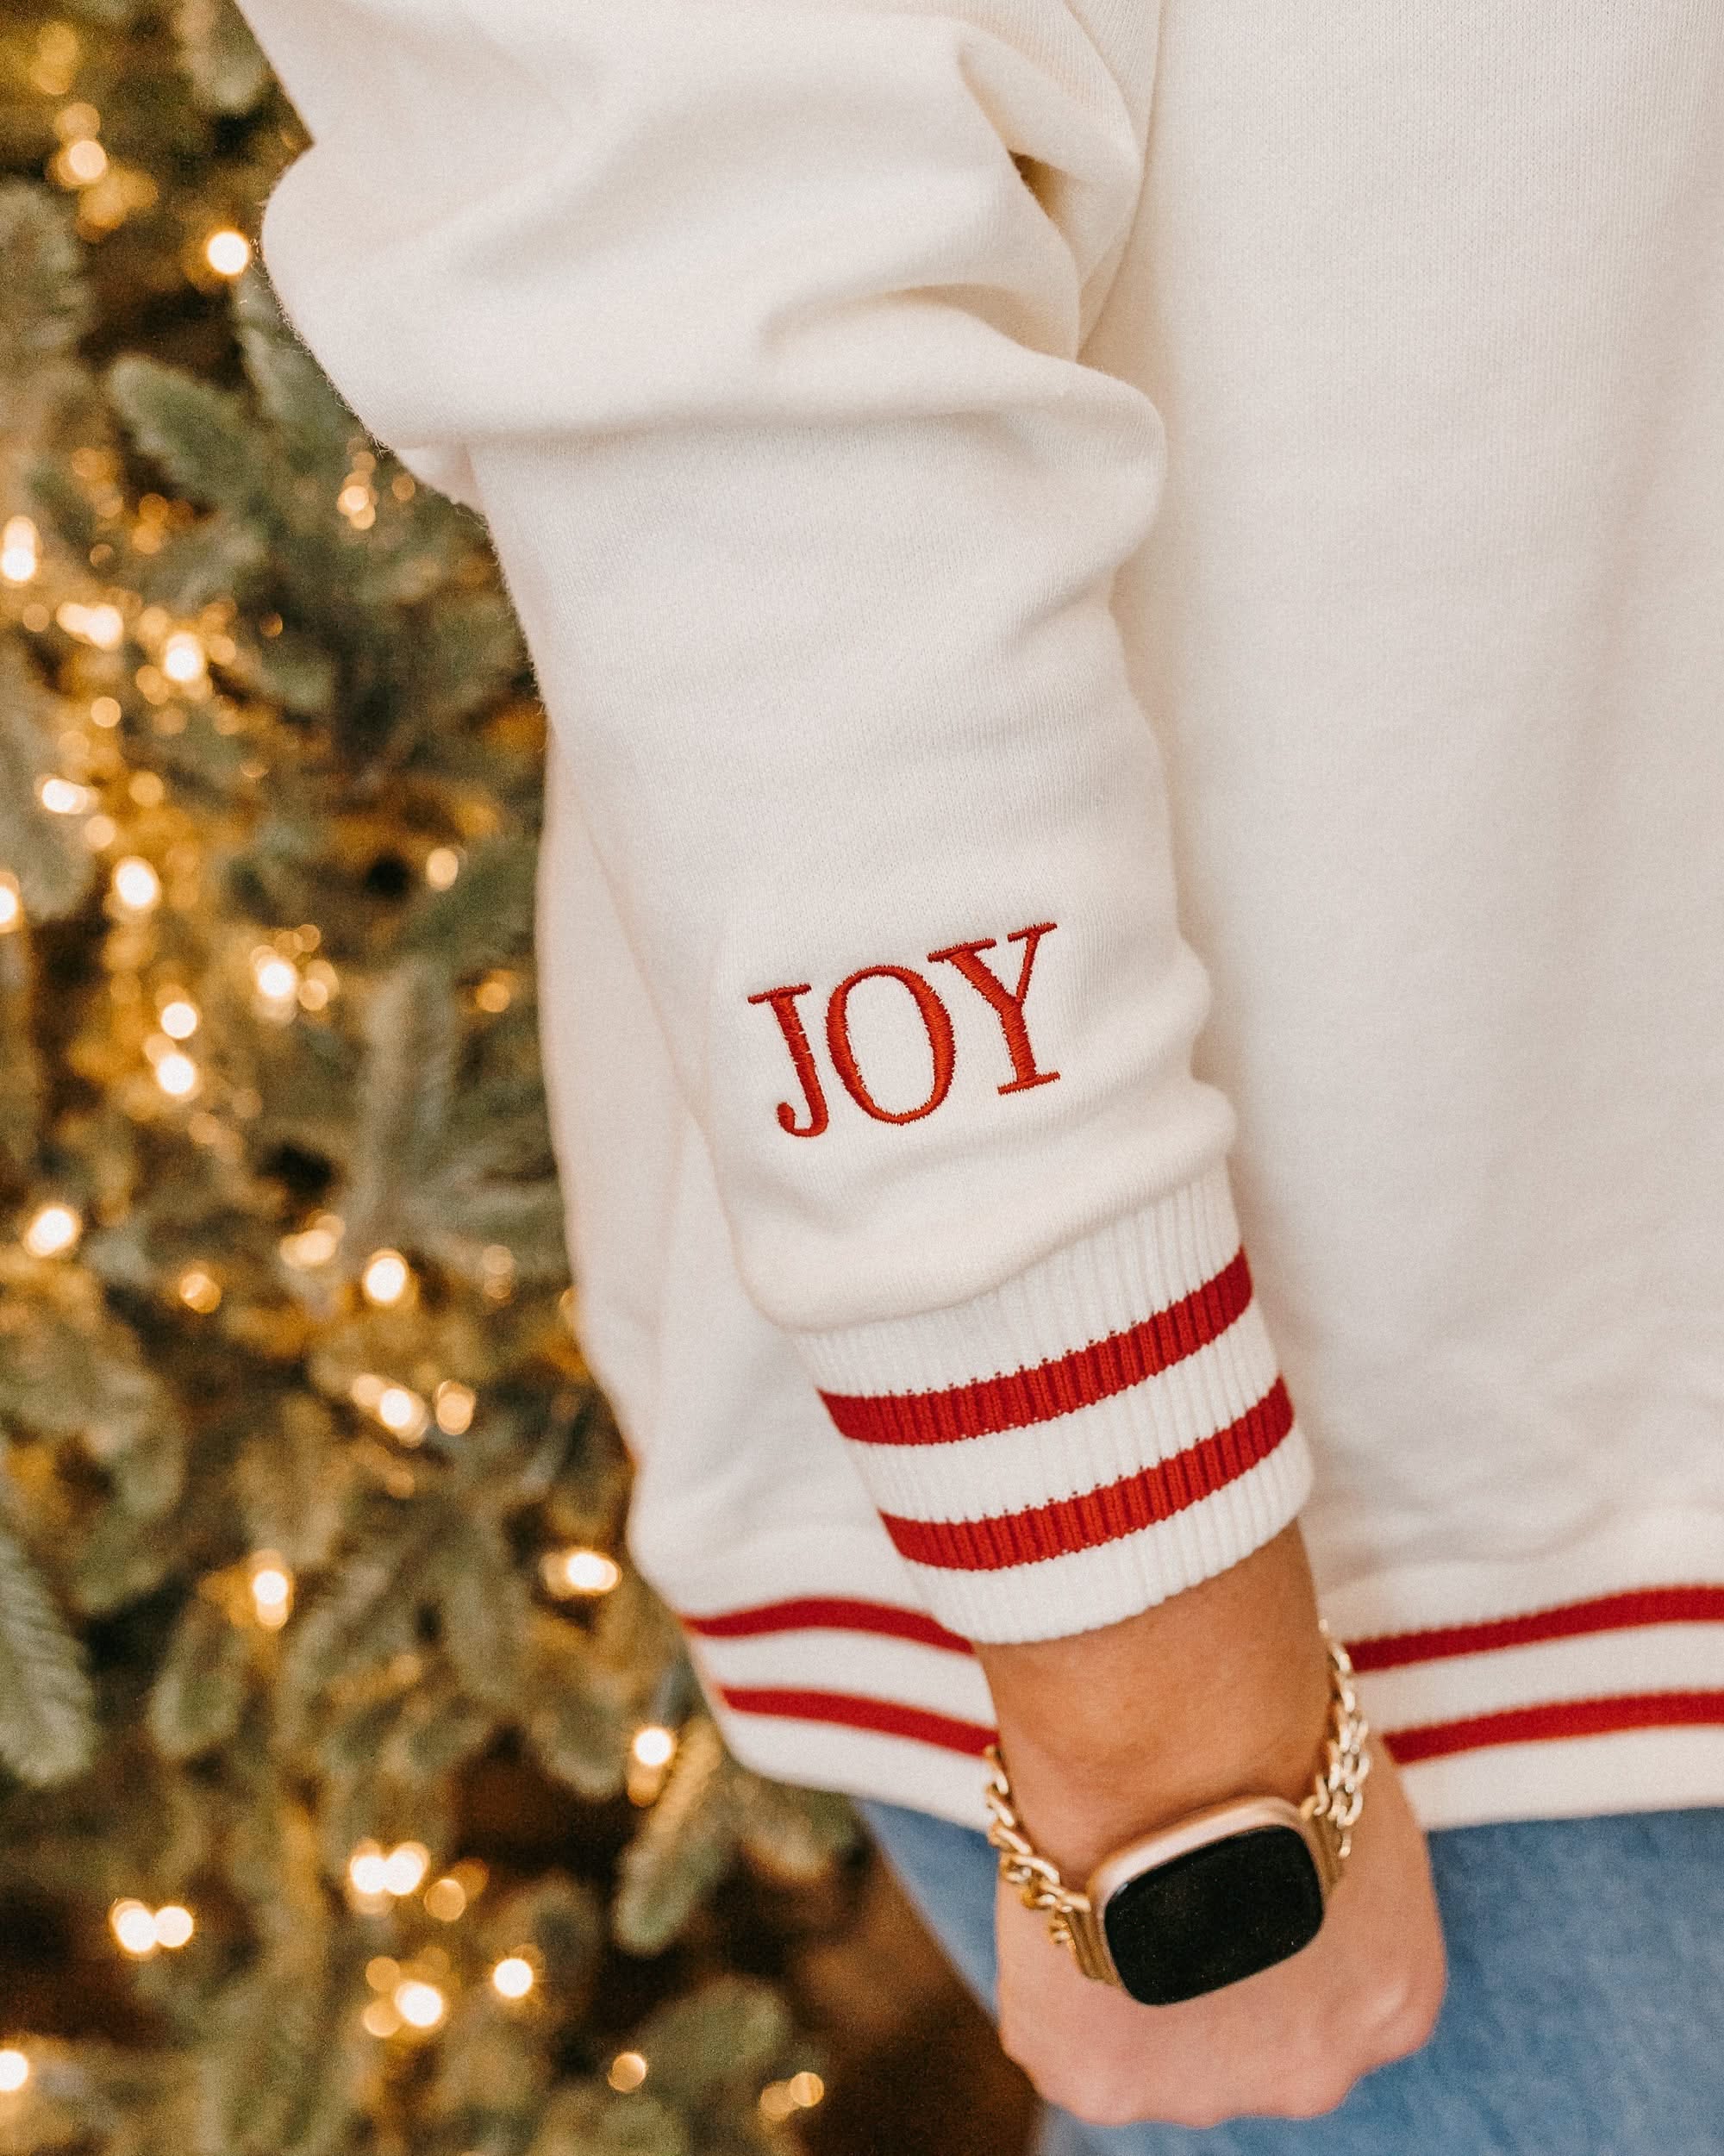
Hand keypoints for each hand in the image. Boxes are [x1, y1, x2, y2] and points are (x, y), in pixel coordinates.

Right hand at [970, 1524, 1444, 2128]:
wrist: (1186, 1744)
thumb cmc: (1274, 1730)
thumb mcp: (1350, 1795)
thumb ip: (1328, 1855)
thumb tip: (1290, 1819)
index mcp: (1394, 2002)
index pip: (1331, 1982)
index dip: (1269, 1911)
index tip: (1229, 1853)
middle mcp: (1315, 2077)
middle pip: (1252, 2031)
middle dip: (1210, 1960)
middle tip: (1165, 1859)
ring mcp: (1204, 2093)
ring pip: (1155, 2040)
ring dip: (1135, 1966)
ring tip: (1109, 1860)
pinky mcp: (1099, 2086)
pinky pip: (1058, 2033)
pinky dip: (1052, 1962)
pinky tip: (1063, 1883)